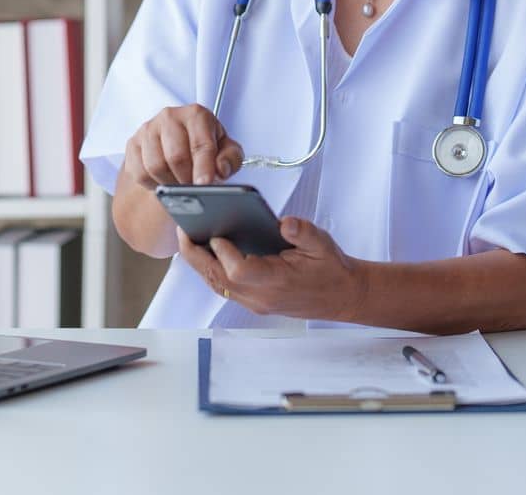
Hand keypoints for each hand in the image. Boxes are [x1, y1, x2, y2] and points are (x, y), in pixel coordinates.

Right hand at [122, 104, 243, 188]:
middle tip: (194, 189)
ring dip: (169, 183)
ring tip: (180, 185)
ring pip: (155, 166)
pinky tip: (164, 181)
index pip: (200, 144)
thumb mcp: (227, 149)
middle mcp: (170, 116)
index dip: (203, 167)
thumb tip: (220, 169)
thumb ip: (231, 158)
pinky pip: (139, 172)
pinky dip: (152, 184)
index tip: (205, 184)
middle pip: (175, 157)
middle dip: (186, 179)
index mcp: (196, 115)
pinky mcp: (133, 143)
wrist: (181, 143)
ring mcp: (149, 129)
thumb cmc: (205, 146)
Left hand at [177, 216, 368, 322]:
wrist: (343, 297)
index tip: (215, 232)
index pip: (239, 271)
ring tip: (187, 236)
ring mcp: (256, 302)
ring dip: (199, 263)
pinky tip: (206, 250)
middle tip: (182, 230)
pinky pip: (224, 287)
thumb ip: (304, 232)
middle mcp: (262, 297)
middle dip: (196, 256)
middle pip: (218, 279)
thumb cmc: (332, 269)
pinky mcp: (254, 302)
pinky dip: (211, 269)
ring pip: (216, 285)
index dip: (223, 252)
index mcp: (278, 282)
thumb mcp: (324, 244)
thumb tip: (285, 222)